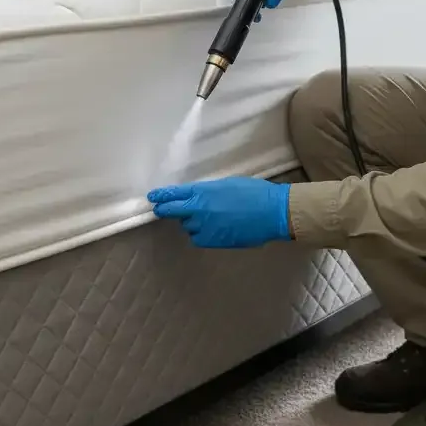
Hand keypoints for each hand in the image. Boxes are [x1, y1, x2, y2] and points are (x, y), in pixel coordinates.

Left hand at [148, 177, 291, 248]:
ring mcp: (205, 226)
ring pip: (188, 226)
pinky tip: (212, 230)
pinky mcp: (213, 240)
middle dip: (165, 210)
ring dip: (192, 222)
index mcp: (203, 191)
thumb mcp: (228, 185)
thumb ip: (209, 192)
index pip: (175, 194)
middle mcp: (199, 209)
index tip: (153, 197)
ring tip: (207, 218)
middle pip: (173, 211)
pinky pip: (199, 238)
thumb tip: (200, 198)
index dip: (162, 196)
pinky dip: (202, 234)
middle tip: (160, 210)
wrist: (272, 212)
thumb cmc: (254, 192)